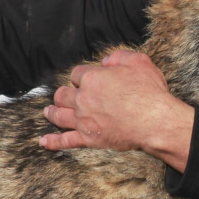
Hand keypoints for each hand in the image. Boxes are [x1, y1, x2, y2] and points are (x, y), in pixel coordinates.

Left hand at [40, 49, 193, 172]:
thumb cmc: (149, 91)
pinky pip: (65, 141)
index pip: (77, 73)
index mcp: (93, 78)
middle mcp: (83, 99)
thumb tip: (106, 61)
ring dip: (52, 112)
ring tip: (48, 111)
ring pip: (59, 115)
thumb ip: (119, 56)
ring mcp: (83, 120)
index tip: (89, 78)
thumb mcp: (139, 62)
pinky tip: (44, 141)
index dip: (83, 75)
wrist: (154, 120)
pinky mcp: (88, 138)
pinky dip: (53, 141)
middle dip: (64, 92)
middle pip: (63, 94)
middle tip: (66, 94)